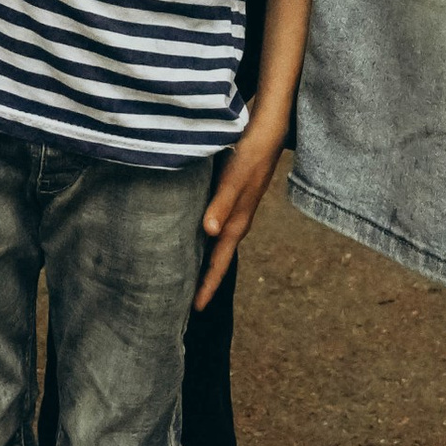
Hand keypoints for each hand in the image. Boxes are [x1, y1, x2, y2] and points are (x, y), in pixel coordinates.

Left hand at [197, 113, 292, 305]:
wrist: (266, 135)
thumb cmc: (249, 156)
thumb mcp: (233, 180)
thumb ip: (221, 204)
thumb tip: (209, 233)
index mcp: (236, 224)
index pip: (219, 264)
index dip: (207, 286)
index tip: (193, 310)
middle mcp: (234, 223)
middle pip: (215, 261)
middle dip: (202, 283)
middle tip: (180, 304)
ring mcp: (232, 213)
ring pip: (213, 247)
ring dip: (200, 263)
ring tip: (180, 278)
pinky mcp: (227, 201)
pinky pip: (211, 230)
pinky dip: (200, 241)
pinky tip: (186, 240)